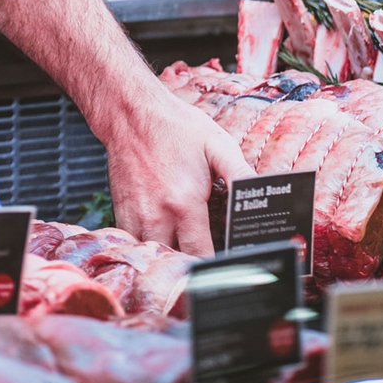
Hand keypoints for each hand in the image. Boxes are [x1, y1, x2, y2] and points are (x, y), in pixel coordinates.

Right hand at [104, 95, 255, 256]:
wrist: (130, 114)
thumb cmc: (174, 127)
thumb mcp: (217, 145)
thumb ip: (239, 175)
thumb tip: (261, 196)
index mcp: (183, 204)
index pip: (200, 255)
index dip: (214, 266)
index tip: (224, 266)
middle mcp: (156, 216)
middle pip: (174, 264)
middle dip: (191, 268)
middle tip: (207, 265)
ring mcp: (135, 217)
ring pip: (151, 259)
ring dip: (168, 261)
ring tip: (184, 259)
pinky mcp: (121, 213)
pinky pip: (134, 245)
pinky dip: (147, 249)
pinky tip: (161, 242)